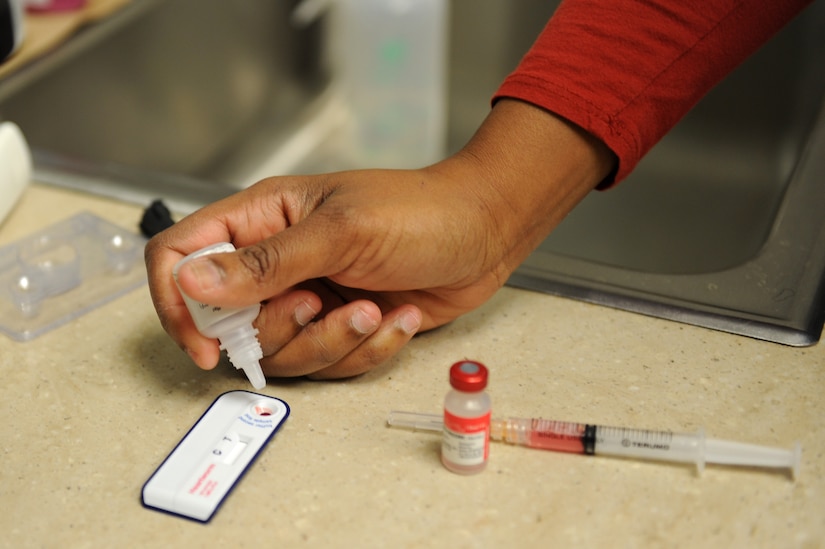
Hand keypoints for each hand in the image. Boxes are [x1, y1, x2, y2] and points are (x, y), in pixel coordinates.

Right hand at [144, 99, 614, 378]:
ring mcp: (310, 296)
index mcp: (262, 219)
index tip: (207, 345)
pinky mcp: (342, 325)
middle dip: (282, 331)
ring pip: (285, 352)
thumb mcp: (341, 231)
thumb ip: (265, 262)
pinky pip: (331, 362)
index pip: (180, 257)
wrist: (484, 232)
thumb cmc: (420, 211)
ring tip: (373, 309)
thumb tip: (192, 282)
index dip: (179, 304)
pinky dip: (367, 349)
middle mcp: (277, 263)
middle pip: (232, 324)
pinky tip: (399, 318)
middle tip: (322, 303)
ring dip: (334, 342)